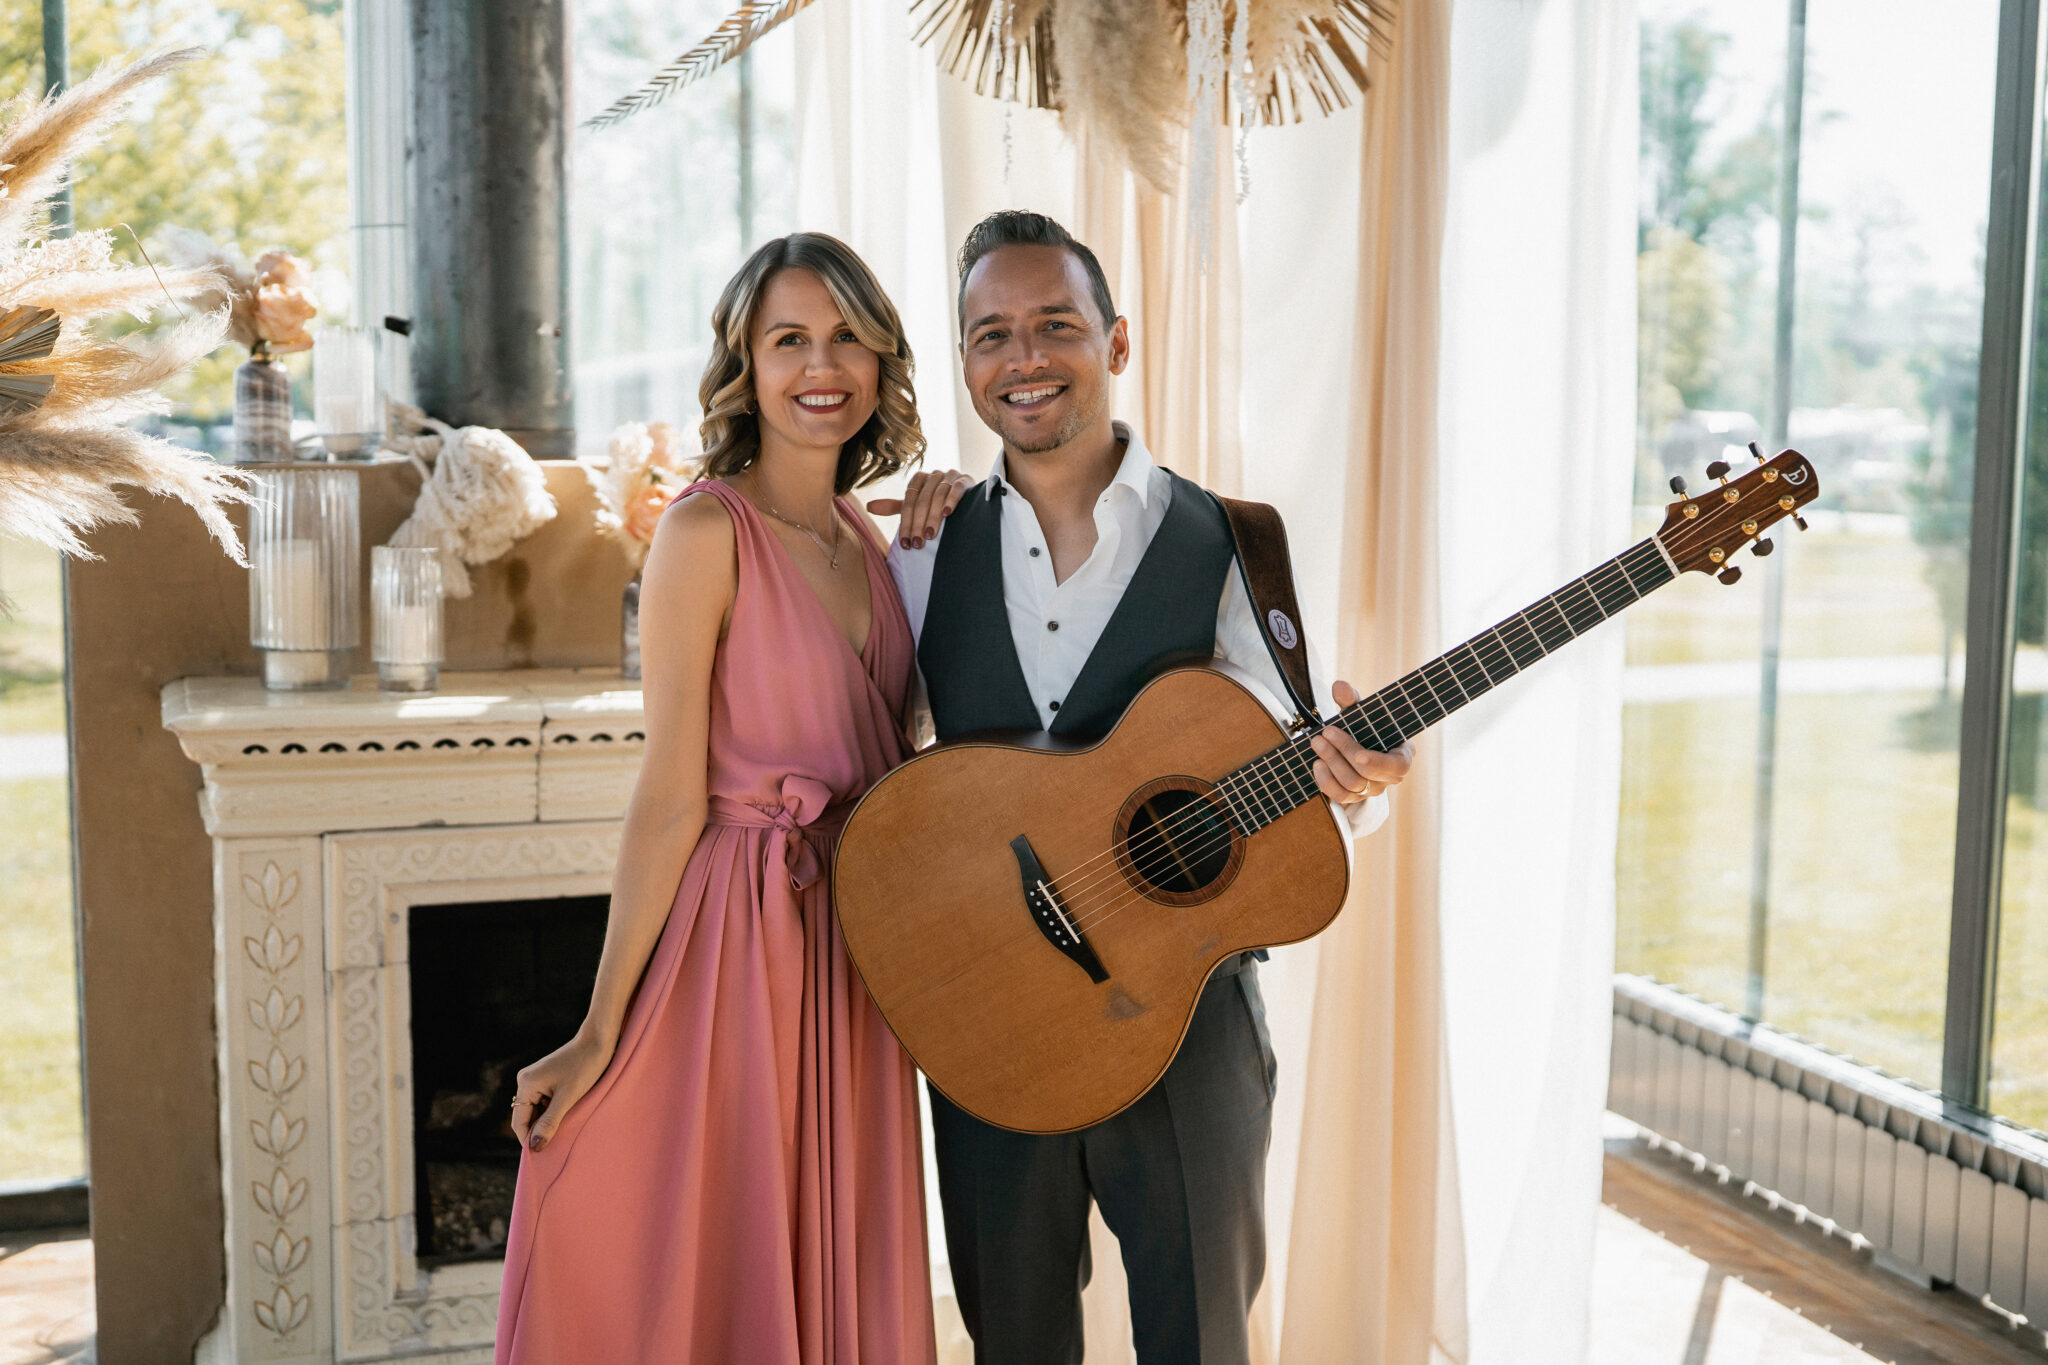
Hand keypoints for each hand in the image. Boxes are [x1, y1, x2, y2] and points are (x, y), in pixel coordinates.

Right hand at [510, 1029, 615, 1152]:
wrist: (599, 1041)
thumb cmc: (585, 1066)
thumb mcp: (568, 1098)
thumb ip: (550, 1122)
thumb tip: (534, 1147)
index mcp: (526, 1084)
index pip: (519, 1122)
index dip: (528, 1140)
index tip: (542, 1157)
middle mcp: (526, 1080)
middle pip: (526, 1116)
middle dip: (539, 1131)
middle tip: (556, 1146)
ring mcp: (536, 1078)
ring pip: (536, 1110)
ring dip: (547, 1121)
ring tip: (565, 1129)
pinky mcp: (546, 1078)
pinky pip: (544, 1102)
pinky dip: (553, 1111)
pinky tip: (567, 1116)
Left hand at [866, 469, 976, 548]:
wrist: (968, 499)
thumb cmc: (937, 503)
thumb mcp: (916, 505)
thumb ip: (895, 506)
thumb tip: (868, 507)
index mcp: (919, 479)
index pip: (908, 502)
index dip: (906, 524)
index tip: (905, 544)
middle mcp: (934, 475)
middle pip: (922, 500)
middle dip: (918, 524)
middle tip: (917, 545)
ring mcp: (950, 475)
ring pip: (937, 496)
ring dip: (932, 517)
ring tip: (930, 536)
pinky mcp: (965, 480)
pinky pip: (956, 488)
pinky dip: (951, 500)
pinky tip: (946, 514)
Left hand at [1308, 679, 1414, 805]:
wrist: (1353, 743)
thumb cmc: (1363, 727)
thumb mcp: (1359, 712)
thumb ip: (1351, 700)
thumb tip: (1340, 686)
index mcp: (1401, 754)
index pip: (1398, 766)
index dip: (1378, 763)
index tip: (1358, 755)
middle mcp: (1390, 777)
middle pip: (1367, 774)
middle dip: (1342, 753)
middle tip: (1324, 733)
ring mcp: (1372, 790)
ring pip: (1352, 785)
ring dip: (1331, 762)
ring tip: (1317, 742)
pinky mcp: (1355, 798)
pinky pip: (1340, 796)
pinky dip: (1325, 780)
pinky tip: (1317, 763)